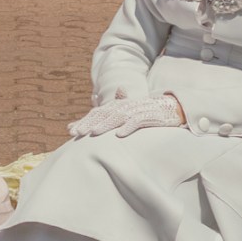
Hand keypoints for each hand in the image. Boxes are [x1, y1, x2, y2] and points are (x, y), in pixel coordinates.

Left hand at [67, 94, 183, 137]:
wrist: (170, 107)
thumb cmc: (144, 112)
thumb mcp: (124, 112)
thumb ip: (107, 116)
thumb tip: (88, 123)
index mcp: (117, 106)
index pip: (97, 113)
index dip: (84, 121)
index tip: (71, 131)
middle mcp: (124, 106)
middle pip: (103, 115)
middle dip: (89, 124)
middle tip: (78, 133)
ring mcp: (136, 110)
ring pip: (117, 117)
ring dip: (105, 125)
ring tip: (94, 134)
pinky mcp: (149, 116)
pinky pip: (137, 121)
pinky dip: (128, 127)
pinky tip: (119, 135)